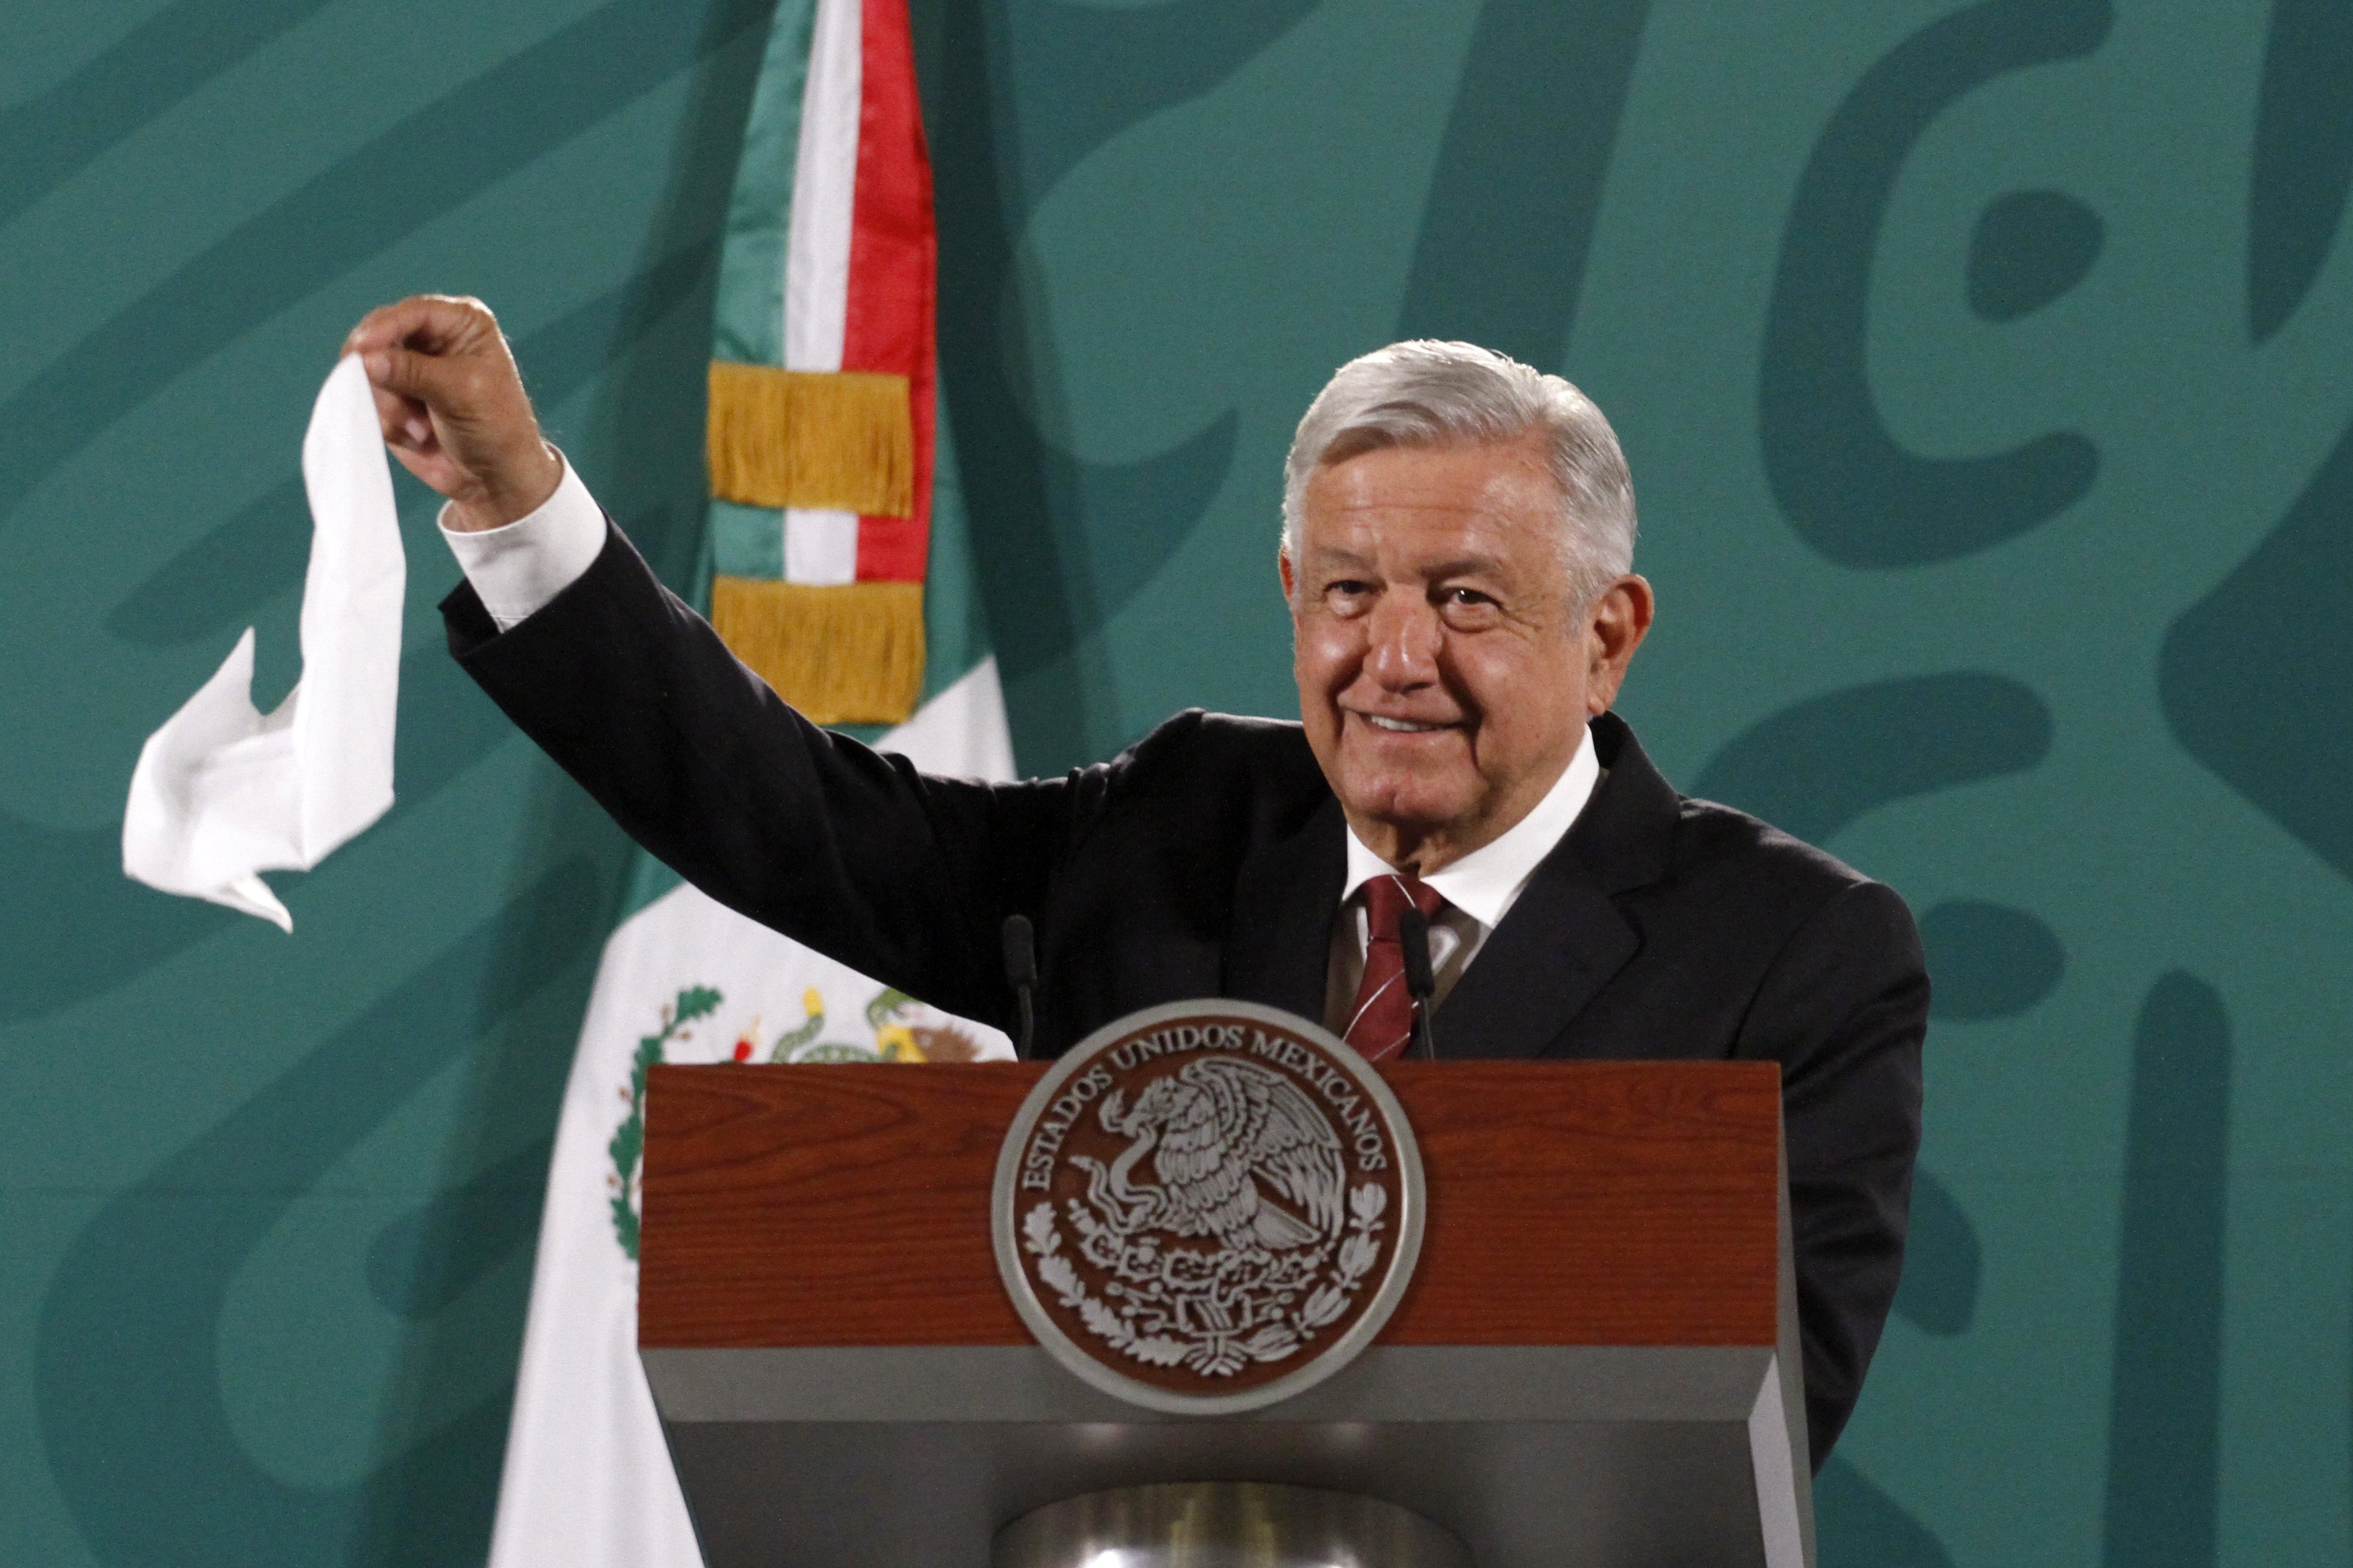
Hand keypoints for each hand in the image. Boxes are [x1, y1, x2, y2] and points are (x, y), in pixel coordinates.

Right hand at [343, 295, 562, 531]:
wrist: (495, 480)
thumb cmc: (496, 428)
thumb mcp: (461, 393)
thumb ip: (413, 372)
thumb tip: (364, 358)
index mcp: (461, 322)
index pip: (412, 312)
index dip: (383, 328)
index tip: (360, 350)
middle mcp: (432, 338)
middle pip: (379, 337)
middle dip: (381, 373)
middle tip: (391, 399)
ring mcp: (409, 368)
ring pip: (368, 372)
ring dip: (389, 405)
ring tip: (422, 429)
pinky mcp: (394, 398)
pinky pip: (368, 400)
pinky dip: (387, 421)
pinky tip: (418, 437)